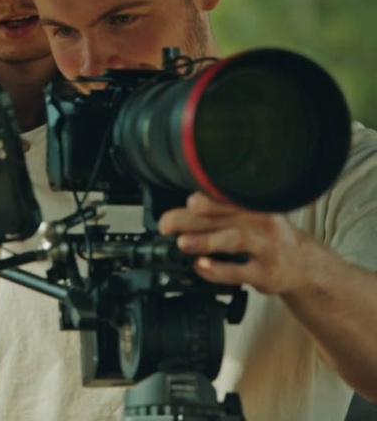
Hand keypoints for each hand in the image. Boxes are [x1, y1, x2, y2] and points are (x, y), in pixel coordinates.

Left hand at [158, 191, 308, 294]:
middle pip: (225, 217)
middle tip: (167, 224)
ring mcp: (266, 248)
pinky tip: (201, 267)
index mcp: (254, 205)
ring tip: (182, 243)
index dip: (205, 200)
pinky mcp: (266, 274)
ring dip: (205, 241)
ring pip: (234, 240)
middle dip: (192, 220)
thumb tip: (178, 214)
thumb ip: (219, 213)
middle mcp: (262, 223)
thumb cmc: (266, 237)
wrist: (304, 265)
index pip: (227, 198)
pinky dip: (218, 269)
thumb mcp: (249, 218)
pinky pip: (240, 271)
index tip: (187, 201)